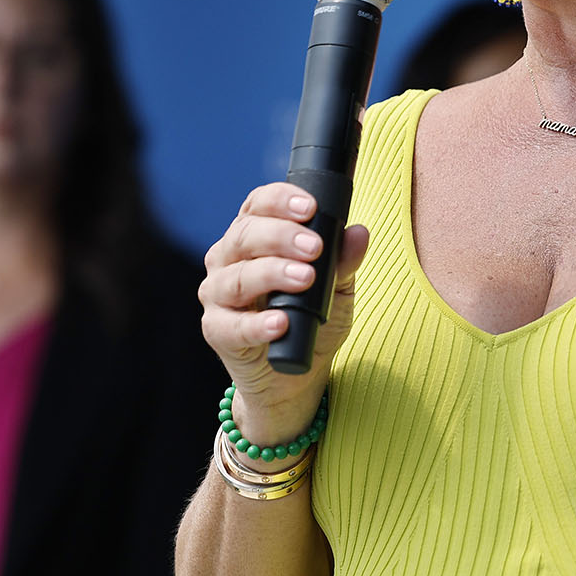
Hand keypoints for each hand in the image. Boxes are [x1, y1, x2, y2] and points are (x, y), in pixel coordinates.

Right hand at [199, 183, 370, 441]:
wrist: (295, 374)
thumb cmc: (312, 320)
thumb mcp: (336, 289)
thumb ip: (343, 262)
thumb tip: (358, 233)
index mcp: (254, 238)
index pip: (258, 205)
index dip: (280, 200)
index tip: (310, 207)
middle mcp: (228, 259)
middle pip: (245, 235)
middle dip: (282, 236)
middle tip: (314, 247)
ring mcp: (218, 295)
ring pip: (236, 277)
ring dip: (272, 273)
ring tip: (305, 278)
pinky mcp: (217, 331)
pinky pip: (231, 326)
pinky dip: (257, 324)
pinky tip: (280, 322)